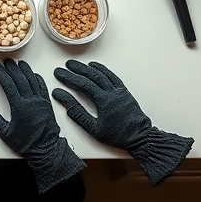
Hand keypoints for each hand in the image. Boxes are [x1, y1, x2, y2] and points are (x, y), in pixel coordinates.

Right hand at [0, 59, 85, 192]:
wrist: (46, 150)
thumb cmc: (25, 143)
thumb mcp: (4, 133)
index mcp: (19, 106)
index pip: (8, 84)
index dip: (0, 73)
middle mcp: (31, 100)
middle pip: (20, 79)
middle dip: (11, 69)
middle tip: (4, 61)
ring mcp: (40, 101)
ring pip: (32, 80)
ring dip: (24, 70)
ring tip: (18, 63)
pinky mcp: (47, 104)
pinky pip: (42, 87)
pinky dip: (37, 78)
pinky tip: (34, 74)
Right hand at [52, 60, 192, 185]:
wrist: (140, 137)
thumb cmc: (118, 135)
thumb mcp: (95, 129)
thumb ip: (79, 115)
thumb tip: (66, 102)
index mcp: (104, 101)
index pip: (83, 84)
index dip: (69, 78)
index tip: (59, 74)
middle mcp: (112, 92)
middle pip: (91, 76)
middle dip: (76, 70)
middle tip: (65, 66)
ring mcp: (119, 90)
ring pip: (102, 74)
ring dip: (88, 68)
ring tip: (77, 64)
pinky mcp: (124, 91)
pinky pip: (112, 76)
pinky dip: (103, 70)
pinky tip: (96, 67)